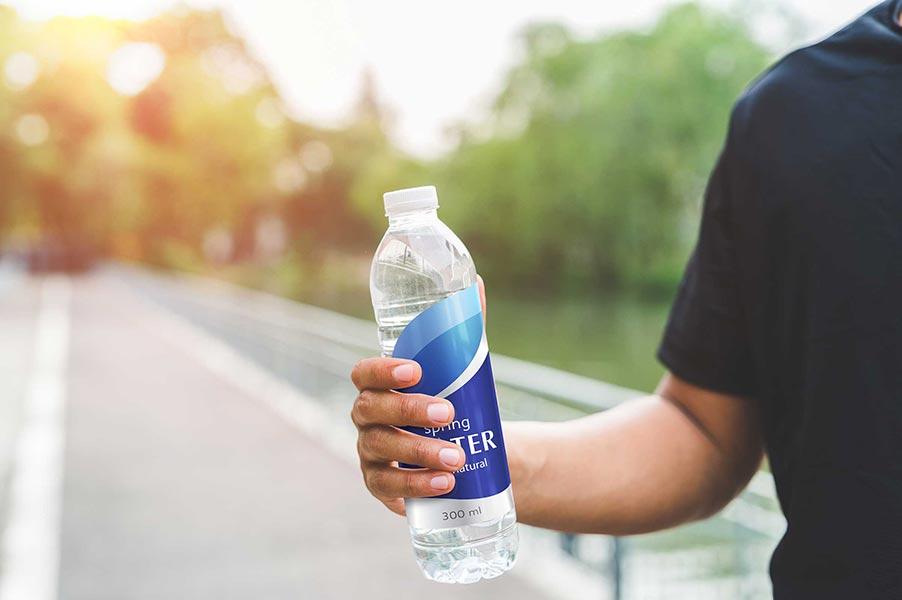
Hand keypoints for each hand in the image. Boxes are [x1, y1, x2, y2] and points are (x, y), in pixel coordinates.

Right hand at [350, 276, 486, 515]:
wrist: (473, 451)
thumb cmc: (458, 401)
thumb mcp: (462, 369)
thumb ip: (465, 330)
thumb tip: (479, 283)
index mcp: (379, 385)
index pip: (364, 373)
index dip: (383, 371)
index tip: (415, 370)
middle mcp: (367, 417)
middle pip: (372, 411)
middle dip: (409, 411)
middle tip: (449, 414)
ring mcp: (370, 453)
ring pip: (381, 450)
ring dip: (418, 452)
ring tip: (457, 458)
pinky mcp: (382, 486)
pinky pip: (388, 488)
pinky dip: (416, 486)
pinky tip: (444, 484)